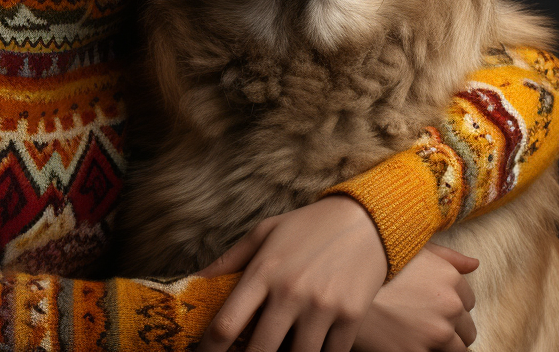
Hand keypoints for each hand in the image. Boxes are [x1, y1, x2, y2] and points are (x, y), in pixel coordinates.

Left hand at [196, 195, 388, 351]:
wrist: (364, 220)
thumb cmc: (306, 227)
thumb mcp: (264, 233)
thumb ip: (229, 261)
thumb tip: (195, 282)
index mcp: (264, 270)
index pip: (227, 324)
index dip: (209, 350)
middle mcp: (291, 291)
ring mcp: (322, 307)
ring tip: (277, 349)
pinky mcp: (350, 318)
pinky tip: (306, 349)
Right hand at [353, 243, 477, 351]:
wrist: (338, 285)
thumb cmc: (373, 263)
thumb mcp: (410, 250)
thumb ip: (447, 258)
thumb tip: (474, 264)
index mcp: (450, 278)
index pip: (467, 301)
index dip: (449, 304)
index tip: (430, 304)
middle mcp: (449, 306)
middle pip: (467, 329)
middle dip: (450, 327)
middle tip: (422, 322)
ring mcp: (436, 334)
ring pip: (458, 350)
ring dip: (442, 345)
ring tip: (415, 333)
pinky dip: (425, 350)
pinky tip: (405, 341)